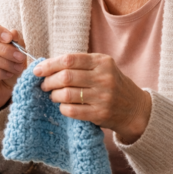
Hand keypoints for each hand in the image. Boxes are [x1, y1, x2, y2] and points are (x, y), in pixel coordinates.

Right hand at [0, 19, 27, 110]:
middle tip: (20, 57)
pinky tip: (7, 74)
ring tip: (16, 68)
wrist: (2, 90)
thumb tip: (13, 32)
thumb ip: (16, 41)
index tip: (9, 38)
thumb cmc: (8, 67)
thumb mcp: (16, 52)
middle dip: (6, 50)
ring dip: (4, 62)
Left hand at [34, 53, 151, 144]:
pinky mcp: (100, 113)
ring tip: (53, 95)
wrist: (134, 108)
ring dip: (54, 95)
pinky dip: (62, 108)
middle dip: (49, 81)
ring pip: (67, 94)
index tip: (38, 70)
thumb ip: (80, 65)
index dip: (50, 65)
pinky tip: (63, 106)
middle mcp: (103, 77)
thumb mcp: (102, 68)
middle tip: (44, 85)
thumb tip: (48, 65)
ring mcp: (103, 96)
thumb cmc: (112, 85)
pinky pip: (72, 110)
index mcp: (102, 62)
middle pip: (66, 77)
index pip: (69, 60)